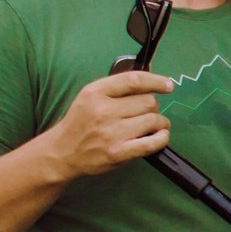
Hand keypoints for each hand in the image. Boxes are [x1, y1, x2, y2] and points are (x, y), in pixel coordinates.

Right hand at [43, 70, 172, 178]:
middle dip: (153, 106)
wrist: (62, 153)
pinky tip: (159, 136)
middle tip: (147, 113)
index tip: (168, 85)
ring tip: (153, 126)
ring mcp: (111, 133)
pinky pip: (153, 142)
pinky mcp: (119, 153)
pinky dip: (162, 138)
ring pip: (153, 120)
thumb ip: (118, 87)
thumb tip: (151, 78)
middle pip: (148, 101)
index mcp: (95, 92)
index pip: (134, 80)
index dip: (156, 81)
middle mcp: (103, 111)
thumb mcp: (91, 97)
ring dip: (160, 123)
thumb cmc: (81, 123)